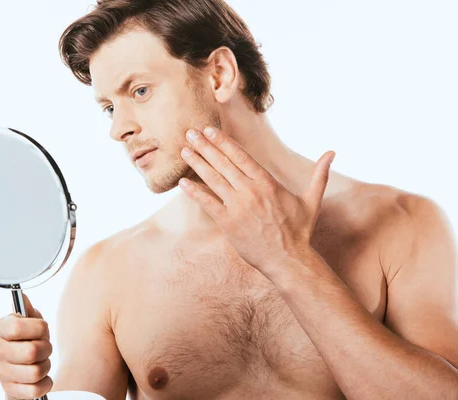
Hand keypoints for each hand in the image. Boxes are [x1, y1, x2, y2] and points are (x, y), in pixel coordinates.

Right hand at [0, 294, 52, 398]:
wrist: (21, 365)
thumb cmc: (26, 339)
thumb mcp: (30, 320)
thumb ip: (27, 309)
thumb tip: (23, 296)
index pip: (17, 328)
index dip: (37, 328)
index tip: (42, 328)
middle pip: (31, 352)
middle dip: (46, 349)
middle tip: (44, 347)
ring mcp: (1, 372)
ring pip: (35, 372)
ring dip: (46, 366)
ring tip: (42, 361)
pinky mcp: (9, 389)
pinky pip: (34, 390)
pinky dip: (45, 383)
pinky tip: (42, 377)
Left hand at [179, 126, 333, 277]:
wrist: (289, 260)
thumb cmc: (300, 231)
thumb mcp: (312, 200)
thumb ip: (319, 175)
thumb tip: (332, 152)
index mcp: (267, 182)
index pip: (241, 156)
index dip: (223, 142)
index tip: (209, 130)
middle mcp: (251, 191)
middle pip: (223, 163)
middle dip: (205, 146)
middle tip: (189, 133)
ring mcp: (238, 206)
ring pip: (213, 179)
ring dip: (197, 163)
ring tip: (184, 150)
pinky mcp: (228, 223)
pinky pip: (207, 204)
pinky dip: (194, 192)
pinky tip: (182, 182)